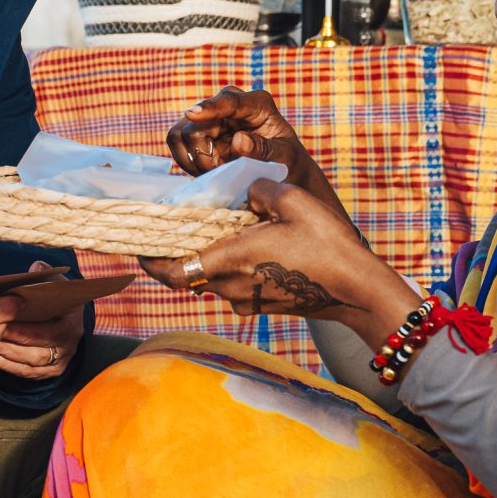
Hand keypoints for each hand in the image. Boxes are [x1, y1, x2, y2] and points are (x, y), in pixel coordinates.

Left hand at [0, 259, 84, 381]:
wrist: (62, 315)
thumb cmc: (51, 297)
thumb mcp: (52, 282)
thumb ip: (44, 274)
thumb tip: (36, 268)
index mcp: (72, 320)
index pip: (48, 330)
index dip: (23, 328)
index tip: (0, 321)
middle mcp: (70, 343)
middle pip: (37, 350)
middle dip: (10, 344)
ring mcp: (60, 361)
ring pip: (29, 363)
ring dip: (5, 355)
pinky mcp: (48, 372)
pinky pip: (24, 372)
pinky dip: (5, 365)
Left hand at [139, 180, 418, 342]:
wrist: (356, 292)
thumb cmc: (326, 246)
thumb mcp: (292, 201)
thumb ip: (259, 190)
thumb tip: (246, 191)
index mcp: (229, 260)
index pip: (171, 272)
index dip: (149, 263)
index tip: (140, 248)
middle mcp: (230, 287)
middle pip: (189, 274)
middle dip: (181, 253)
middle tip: (179, 229)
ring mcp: (246, 301)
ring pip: (212, 280)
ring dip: (209, 260)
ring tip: (218, 233)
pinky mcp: (262, 307)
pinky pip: (235, 287)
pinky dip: (232, 270)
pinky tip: (249, 249)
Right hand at [165, 87, 332, 202]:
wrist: (281, 171)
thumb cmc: (288, 161)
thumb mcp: (284, 156)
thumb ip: (264, 148)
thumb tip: (239, 140)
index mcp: (258, 104)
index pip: (229, 101)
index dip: (209, 108)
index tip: (193, 114)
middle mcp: (230, 104)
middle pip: (196, 122)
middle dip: (202, 151)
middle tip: (218, 171)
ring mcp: (212, 117)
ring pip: (180, 132)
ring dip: (192, 157)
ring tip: (214, 170)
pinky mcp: (199, 132)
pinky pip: (177, 143)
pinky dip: (187, 160)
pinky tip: (205, 169)